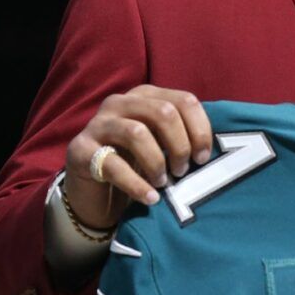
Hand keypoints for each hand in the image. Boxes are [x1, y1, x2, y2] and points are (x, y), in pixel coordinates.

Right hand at [63, 86, 213, 223]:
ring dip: (157, 162)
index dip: (200, 129)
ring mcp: (98, 124)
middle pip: (163, 113)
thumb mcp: (160, 144)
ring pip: (137, 133)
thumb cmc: (134, 164)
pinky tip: (150, 197)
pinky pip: (113, 165)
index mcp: (145, 96)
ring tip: (163, 182)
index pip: (184, 100)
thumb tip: (213, 148)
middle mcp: (120, 103)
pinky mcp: (81, 150)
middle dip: (180, 146)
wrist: (93, 192)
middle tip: (182, 171)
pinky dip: (137, 184)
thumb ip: (182, 136)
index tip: (203, 157)